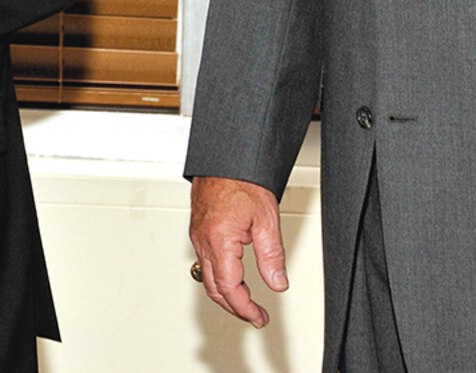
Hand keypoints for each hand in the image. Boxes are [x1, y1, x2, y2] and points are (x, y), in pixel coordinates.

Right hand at [189, 175, 288, 328]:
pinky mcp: (198, 231)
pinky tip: (231, 278)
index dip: (245, 309)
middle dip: (235, 308)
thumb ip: (271, 256)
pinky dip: (219, 278)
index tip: (259, 317)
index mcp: (219, 241)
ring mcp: (198, 237)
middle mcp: (203, 242)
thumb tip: (277, 283)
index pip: (230, 288)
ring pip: (207, 278)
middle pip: (215, 289)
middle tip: (255, 316)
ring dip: (226, 295)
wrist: (225, 158)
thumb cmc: (242, 181)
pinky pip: (205, 263)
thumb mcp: (266, 220)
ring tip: (246, 302)